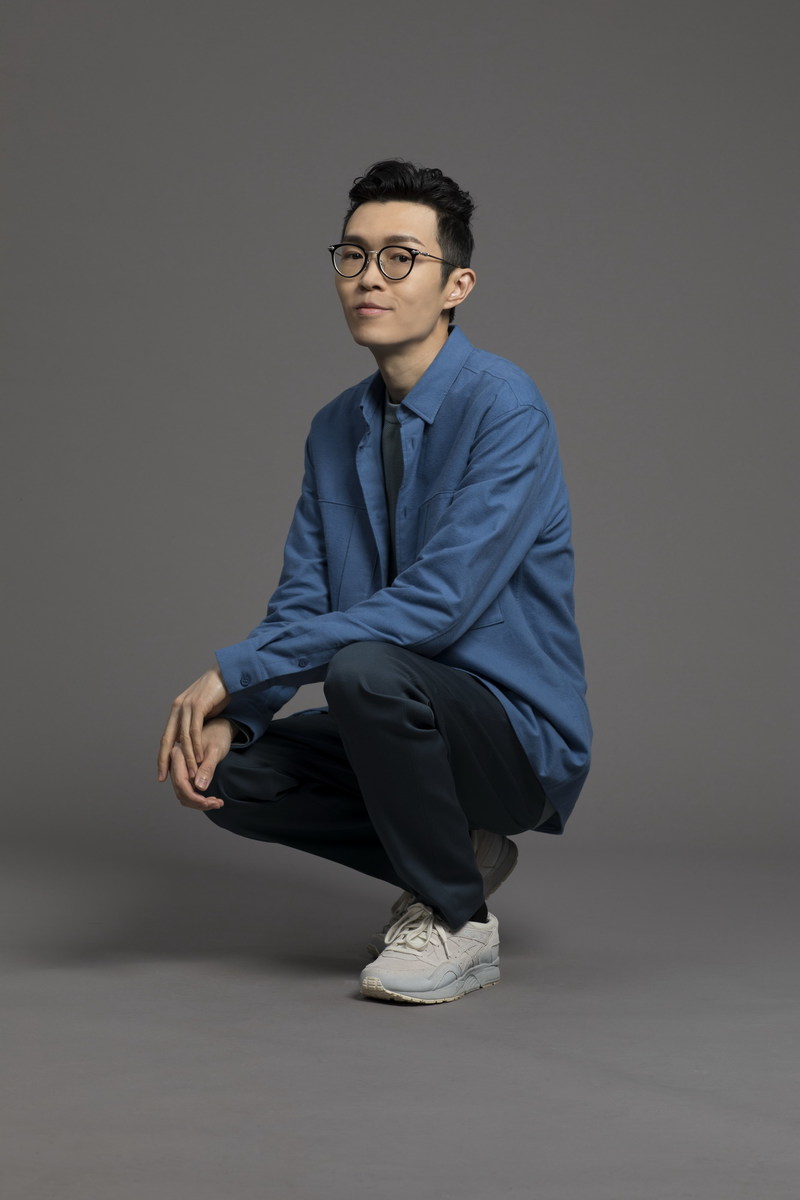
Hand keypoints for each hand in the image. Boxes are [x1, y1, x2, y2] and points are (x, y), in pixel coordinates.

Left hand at [157, 666, 228, 780]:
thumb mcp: (203, 710)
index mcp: (177, 709)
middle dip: (165, 760)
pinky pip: (195, 730)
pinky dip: (196, 746)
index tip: (161, 772)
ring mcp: (187, 706)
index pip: (166, 736)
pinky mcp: (198, 705)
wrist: (228, 674)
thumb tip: (193, 737)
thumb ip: (196, 722)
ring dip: (187, 757)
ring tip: (191, 773)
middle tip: (165, 778)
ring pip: (183, 737)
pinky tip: (200, 757)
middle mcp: (178, 708)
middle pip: (168, 738)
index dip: (163, 755)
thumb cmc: (218, 693)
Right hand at [166, 717, 232, 810]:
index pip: (181, 783)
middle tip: (217, 803)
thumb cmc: (218, 736)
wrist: (220, 728)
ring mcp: (179, 769)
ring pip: (183, 794)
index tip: (210, 802)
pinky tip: (212, 799)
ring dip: (198, 802)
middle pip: (180, 791)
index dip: (194, 797)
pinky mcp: (185, 773)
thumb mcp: (216, 751)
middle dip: (197, 802)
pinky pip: (188, 790)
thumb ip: (207, 768)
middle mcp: (175, 762)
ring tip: (217, 802)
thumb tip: (199, 788)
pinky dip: (198, 798)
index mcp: (178, 755)